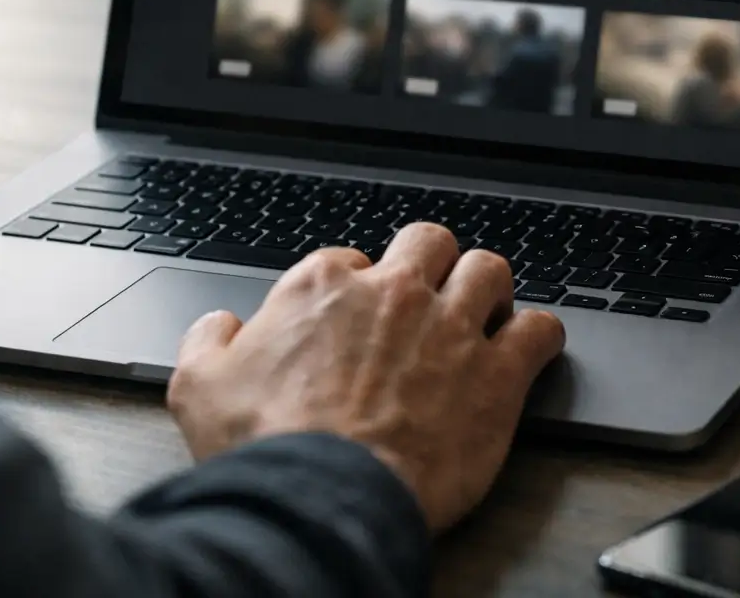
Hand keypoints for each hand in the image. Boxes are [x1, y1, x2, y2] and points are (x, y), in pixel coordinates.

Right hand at [166, 223, 566, 532]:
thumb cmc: (268, 447)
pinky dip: (541, 336)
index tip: (361, 316)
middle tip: (432, 295)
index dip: (359, 287)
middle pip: (431, 242)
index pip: (352, 259)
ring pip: (491, 269)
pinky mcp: (496, 373)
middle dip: (433, 263)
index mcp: (326, 287)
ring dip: (490, 289)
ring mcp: (451, 328)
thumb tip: (219, 327)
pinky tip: (532, 349)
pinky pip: (540, 330)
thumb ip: (209, 342)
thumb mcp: (199, 388)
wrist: (326, 498)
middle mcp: (395, 294)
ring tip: (486, 312)